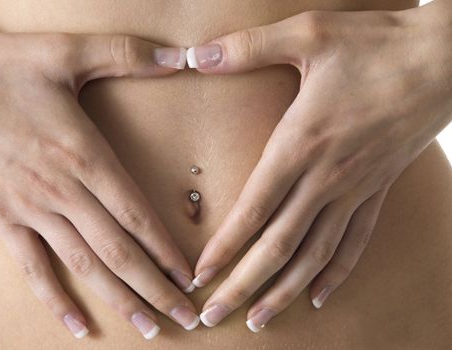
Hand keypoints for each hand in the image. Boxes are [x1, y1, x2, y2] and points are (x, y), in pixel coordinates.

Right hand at [0, 16, 198, 339]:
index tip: (191, 277)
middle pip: (118, 251)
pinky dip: (55, 300)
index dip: (166, 250)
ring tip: (147, 328)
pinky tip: (77, 325)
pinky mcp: (2, 218)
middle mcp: (61, 190)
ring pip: (83, 266)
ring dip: (119, 300)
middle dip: (156, 288)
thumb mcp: (68, 50)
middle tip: (186, 319)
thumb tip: (180, 57)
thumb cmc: (4, 67)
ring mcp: (29, 209)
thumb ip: (127, 53)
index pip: (136, 214)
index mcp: (83, 155)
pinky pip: (31, 268)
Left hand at [187, 2, 451, 329]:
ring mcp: (356, 190)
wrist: (446, 58)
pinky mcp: (378, 190)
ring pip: (314, 256)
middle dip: (241, 286)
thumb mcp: (307, 34)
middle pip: (277, 247)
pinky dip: (336, 273)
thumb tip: (193, 54)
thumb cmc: (377, 44)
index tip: (198, 276)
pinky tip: (319, 296)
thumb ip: (246, 48)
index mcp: (300, 144)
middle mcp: (326, 178)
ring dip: (283, 292)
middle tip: (211, 316)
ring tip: (257, 320)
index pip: (252, 211)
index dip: (223, 249)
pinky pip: (356, 242)